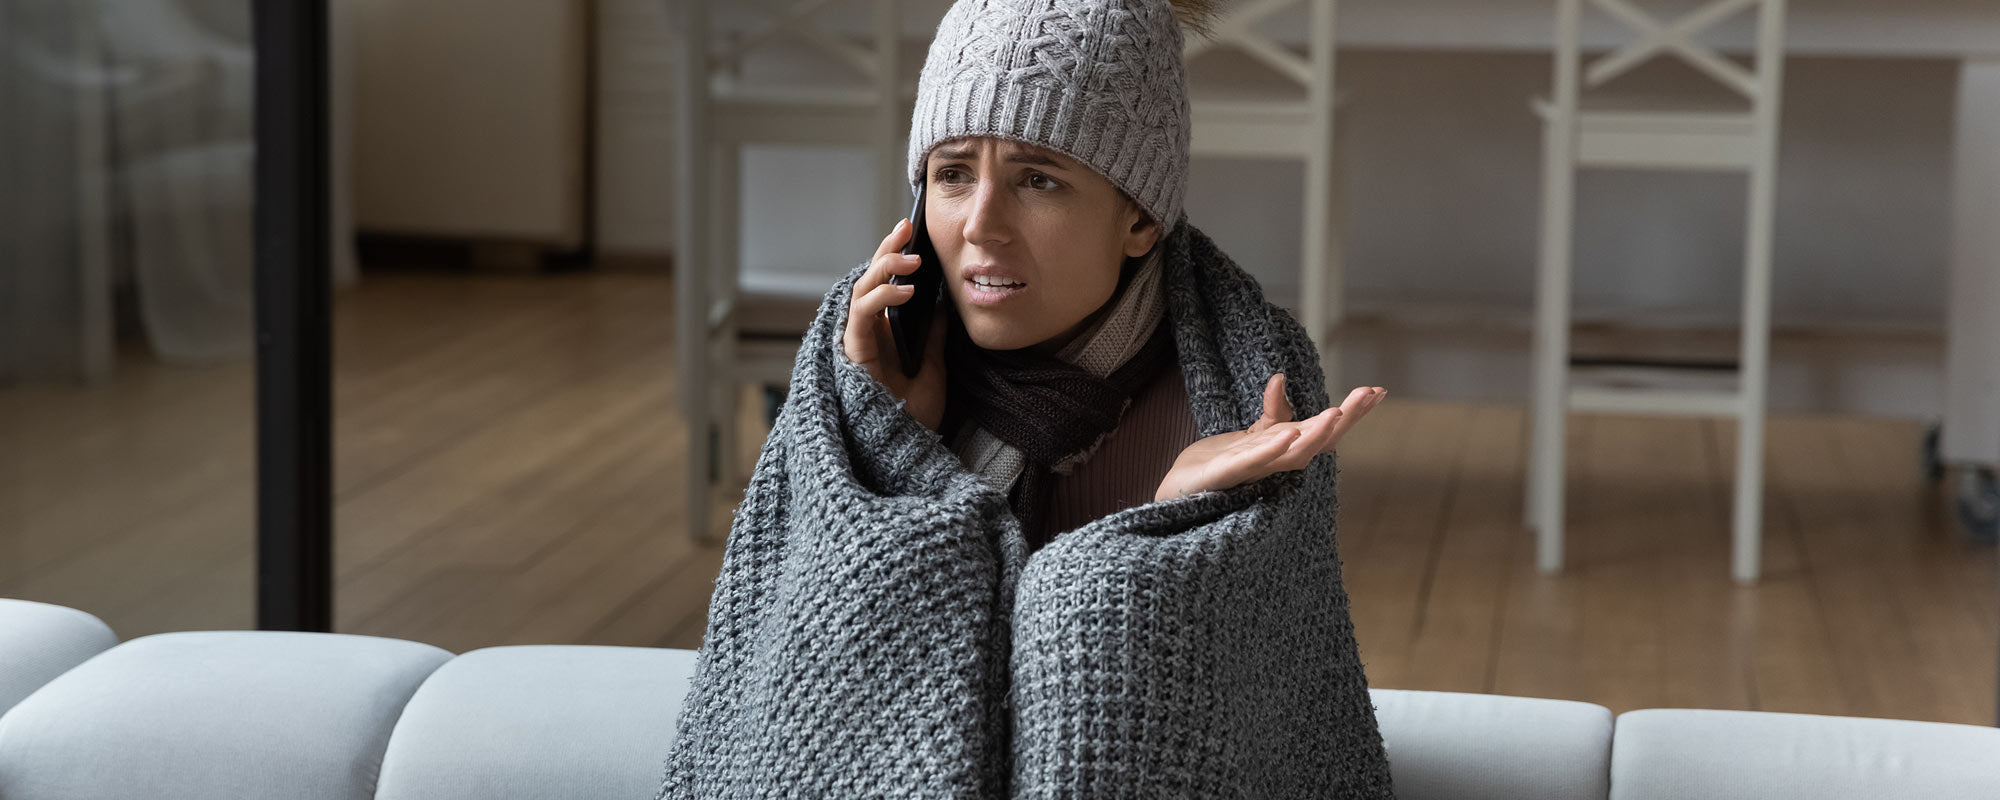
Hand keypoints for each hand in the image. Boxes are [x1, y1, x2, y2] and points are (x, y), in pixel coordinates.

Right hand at [842, 217, 948, 431]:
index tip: (912, 234)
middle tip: (906, 229)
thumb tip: (939, 303)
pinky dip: (881, 298)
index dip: (894, 258)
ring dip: (884, 268)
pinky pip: (860, 316)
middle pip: (869, 281)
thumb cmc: (916, 416)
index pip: (885, 286)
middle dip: (886, 252)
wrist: (910, 451)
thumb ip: (931, 336)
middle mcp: (866, 335)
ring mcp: (858, 343)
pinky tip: (905, 291)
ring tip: (912, 260)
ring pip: (861, 291)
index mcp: (883, 335)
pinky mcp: (853, 353)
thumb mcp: (934, 367)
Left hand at [1154, 374, 1385, 500]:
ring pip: (1293, 455)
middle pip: (1319, 442)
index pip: (1325, 431)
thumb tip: (1281, 378)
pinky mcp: (1227, 476)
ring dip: (1316, 435)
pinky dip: (1273, 450)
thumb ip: (1273, 413)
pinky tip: (1289, 436)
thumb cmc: (1220, 465)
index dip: (1352, 413)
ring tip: (1337, 414)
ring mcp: (1254, 472)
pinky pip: (1254, 463)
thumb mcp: (1252, 434)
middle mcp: (1277, 465)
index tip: (1378, 390)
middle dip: (1346, 419)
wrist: (1182, 489)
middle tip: (1371, 394)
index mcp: (1286, 452)